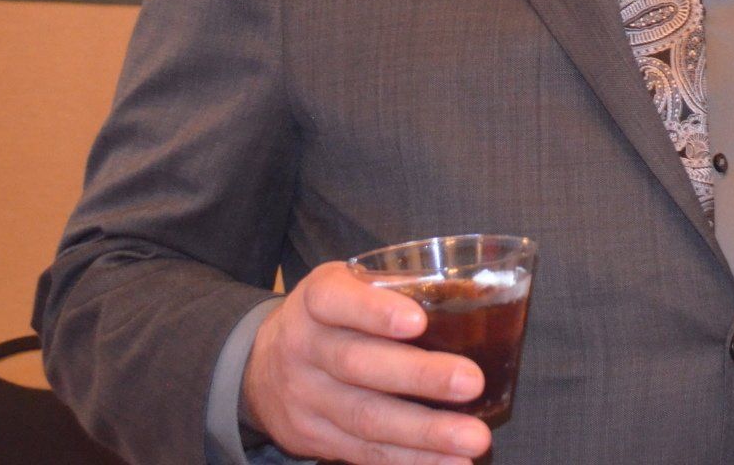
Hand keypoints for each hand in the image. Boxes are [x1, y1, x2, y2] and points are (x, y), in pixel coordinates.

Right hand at [240, 262, 492, 464]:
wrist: (258, 368)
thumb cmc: (330, 317)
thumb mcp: (347, 286)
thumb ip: (396, 287)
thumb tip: (475, 292)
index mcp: (315, 301)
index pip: (336, 301)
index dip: (374, 311)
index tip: (418, 321)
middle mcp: (304, 348)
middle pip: (358, 364)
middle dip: (419, 376)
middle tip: (472, 382)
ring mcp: (306, 399)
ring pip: (366, 418)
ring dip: (424, 433)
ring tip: (474, 439)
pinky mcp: (314, 439)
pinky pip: (364, 453)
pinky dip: (410, 460)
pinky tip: (449, 462)